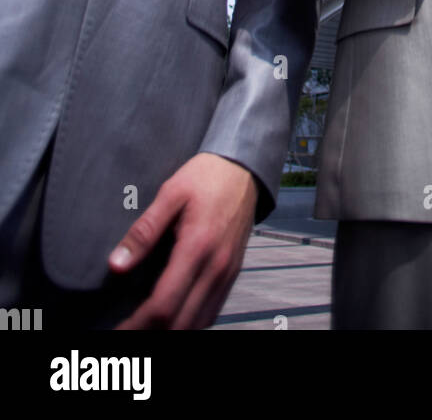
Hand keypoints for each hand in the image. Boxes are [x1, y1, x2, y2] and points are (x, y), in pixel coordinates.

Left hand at [108, 152, 257, 329]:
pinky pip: (212, 312)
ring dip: (171, 331)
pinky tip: (173, 318)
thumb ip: (143, 232)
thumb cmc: (206, 176)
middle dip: (150, 334)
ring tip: (145, 327)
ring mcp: (228, 273)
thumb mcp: (170, 193)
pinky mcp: (233, 273)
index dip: (136, 325)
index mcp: (197, 247)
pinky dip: (191, 323)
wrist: (244, 168)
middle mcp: (216, 268)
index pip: (164, 305)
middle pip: (181, 324)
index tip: (117, 328)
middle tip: (126, 331)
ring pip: (198, 324)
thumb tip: (116, 266)